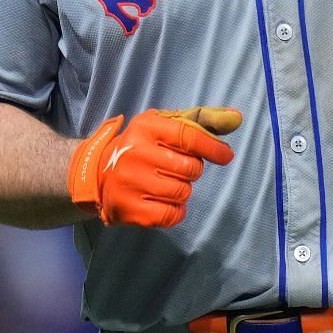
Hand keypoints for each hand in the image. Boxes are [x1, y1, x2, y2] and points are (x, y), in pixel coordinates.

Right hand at [67, 106, 240, 227]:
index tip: (225, 156)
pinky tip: (160, 202)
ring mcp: (130, 182)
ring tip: (162, 184)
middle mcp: (135, 153)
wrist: (96, 174)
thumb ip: (201, 120)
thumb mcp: (163, 126)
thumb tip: (237, 118)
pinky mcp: (129, 209)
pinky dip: (174, 211)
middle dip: (190, 171)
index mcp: (145, 127)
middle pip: (191, 169)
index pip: (189, 136)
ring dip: (181, 191)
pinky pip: (172, 215)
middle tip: (173, 168)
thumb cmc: (140, 147)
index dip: (213, 148)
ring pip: (183, 193)